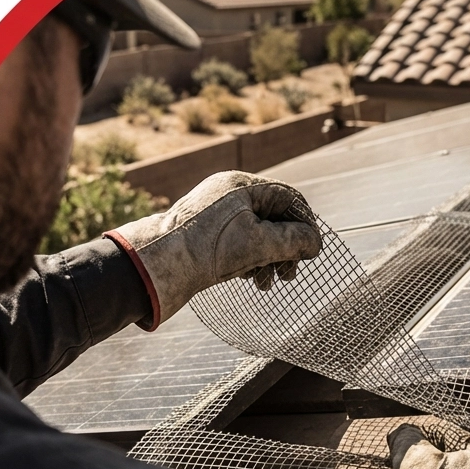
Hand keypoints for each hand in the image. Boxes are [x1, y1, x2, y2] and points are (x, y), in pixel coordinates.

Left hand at [105, 171, 322, 325]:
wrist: (154, 269)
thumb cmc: (206, 251)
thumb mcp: (259, 244)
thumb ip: (294, 240)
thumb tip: (315, 242)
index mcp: (239, 185)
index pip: (287, 197)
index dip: (304, 223)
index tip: (312, 251)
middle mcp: (227, 196)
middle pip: (272, 217)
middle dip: (286, 247)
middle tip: (290, 273)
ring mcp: (214, 216)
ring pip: (256, 234)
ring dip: (270, 259)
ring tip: (270, 282)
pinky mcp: (204, 237)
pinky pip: (238, 245)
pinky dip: (251, 261)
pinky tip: (252, 281)